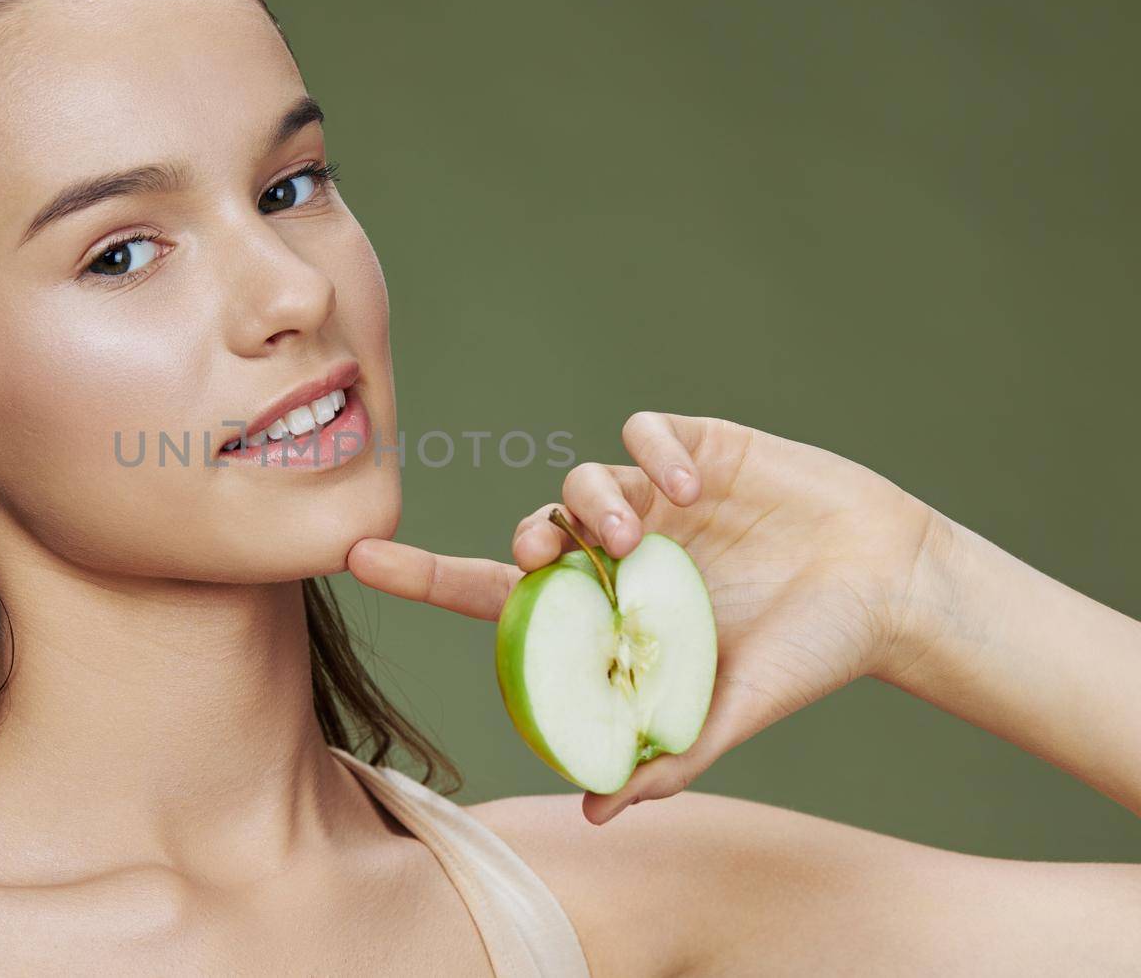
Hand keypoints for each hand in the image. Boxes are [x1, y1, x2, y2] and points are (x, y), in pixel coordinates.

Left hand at [345, 412, 946, 824]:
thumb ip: (666, 758)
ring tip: (645, 535)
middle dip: (526, 537)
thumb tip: (592, 812)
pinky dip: (653, 452)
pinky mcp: (697, 446)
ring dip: (595, 501)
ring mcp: (655, 494)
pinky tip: (695, 487)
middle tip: (546, 556)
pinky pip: (645, 431)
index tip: (356, 558)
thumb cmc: (805, 653)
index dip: (424, 572)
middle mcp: (619, 547)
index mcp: (609, 608)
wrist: (889, 586)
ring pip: (583, 478)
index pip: (496, 589)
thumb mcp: (730, 711)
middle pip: (534, 528)